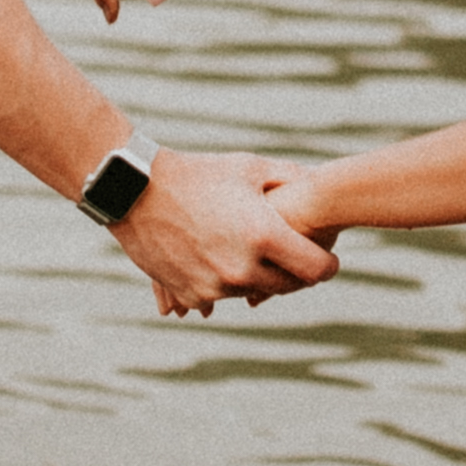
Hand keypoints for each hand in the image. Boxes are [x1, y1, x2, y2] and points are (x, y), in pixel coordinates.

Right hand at [112, 147, 336, 317]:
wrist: (138, 192)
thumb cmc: (200, 174)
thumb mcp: (250, 167)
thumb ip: (291, 176)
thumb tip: (324, 182)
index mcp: (264, 236)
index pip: (317, 269)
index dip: (328, 265)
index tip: (328, 259)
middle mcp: (243, 268)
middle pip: (289, 286)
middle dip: (295, 272)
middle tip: (293, 256)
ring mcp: (216, 286)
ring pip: (254, 292)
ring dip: (258, 277)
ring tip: (250, 250)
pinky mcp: (192, 295)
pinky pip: (222, 298)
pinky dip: (225, 282)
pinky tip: (220, 258)